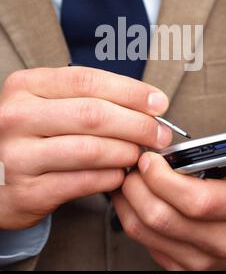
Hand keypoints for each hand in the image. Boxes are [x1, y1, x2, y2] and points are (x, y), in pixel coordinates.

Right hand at [0, 67, 171, 228]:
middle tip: (159, 133)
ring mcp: (18, 156)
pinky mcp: (27, 192)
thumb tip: (146, 104)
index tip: (158, 102)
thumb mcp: (44, 103)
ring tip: (140, 153)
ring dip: (126, 152)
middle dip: (137, 124)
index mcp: (25, 86)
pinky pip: (83, 181)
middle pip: (93, 114)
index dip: (130, 91)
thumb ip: (85, 98)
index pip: (87, 81)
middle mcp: (16, 117)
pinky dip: (110, 177)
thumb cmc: (29, 133)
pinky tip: (120, 173)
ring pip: (91, 149)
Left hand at [113, 107, 225, 269]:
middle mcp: (223, 240)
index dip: (165, 179)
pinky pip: (142, 241)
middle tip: (134, 162)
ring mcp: (199, 258)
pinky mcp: (180, 265)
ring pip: (146, 231)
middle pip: (164, 217)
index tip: (150, 158)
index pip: (198, 201)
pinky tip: (133, 194)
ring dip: (129, 199)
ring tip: (130, 175)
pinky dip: (129, 214)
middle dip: (139, 186)